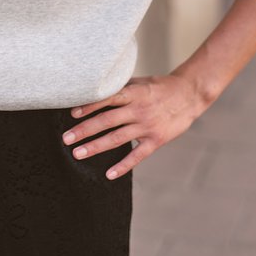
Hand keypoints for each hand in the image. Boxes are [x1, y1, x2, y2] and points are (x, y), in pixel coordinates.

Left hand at [61, 73, 206, 179]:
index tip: (71, 114)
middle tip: (66, 139)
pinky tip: (109, 174)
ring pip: (117, 138)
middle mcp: (138, 109)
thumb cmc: (159, 87)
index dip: (89, 106)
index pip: (106, 99)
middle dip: (85, 130)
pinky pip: (137, 155)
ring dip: (96, 146)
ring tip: (78, 153)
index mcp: (132, 92)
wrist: (188, 94)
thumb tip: (94, 90)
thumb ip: (120, 88)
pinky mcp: (156, 140)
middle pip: (107, 121)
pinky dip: (123, 166)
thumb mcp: (139, 82)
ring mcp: (147, 126)